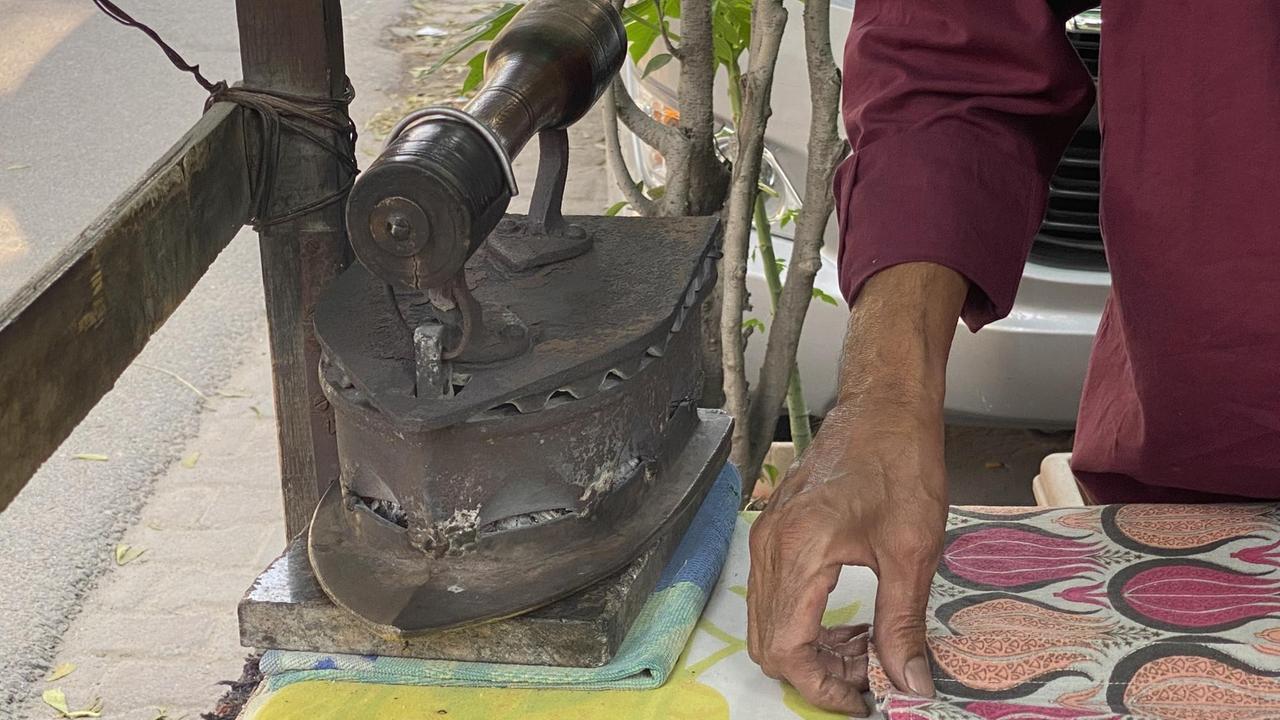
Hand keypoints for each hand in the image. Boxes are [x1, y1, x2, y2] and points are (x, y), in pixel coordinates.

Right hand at [746, 402, 947, 714]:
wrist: (884, 405)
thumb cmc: (898, 460)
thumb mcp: (912, 550)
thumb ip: (901, 623)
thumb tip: (907, 681)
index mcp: (798, 551)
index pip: (787, 650)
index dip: (822, 688)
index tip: (863, 699)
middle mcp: (770, 546)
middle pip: (769, 644)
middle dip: (817, 672)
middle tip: (869, 677)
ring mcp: (766, 536)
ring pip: (769, 622)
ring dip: (812, 648)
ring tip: (867, 648)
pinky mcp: (774, 529)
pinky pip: (775, 595)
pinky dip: (806, 620)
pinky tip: (851, 618)